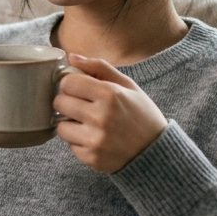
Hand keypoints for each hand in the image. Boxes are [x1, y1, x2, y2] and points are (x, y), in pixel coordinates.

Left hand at [53, 54, 168, 173]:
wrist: (157, 152)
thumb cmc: (142, 114)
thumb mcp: (128, 85)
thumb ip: (99, 67)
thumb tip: (71, 57)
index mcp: (110, 94)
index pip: (67, 82)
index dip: (71, 84)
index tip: (79, 88)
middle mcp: (100, 117)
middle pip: (60, 103)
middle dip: (68, 102)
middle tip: (83, 106)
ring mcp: (95, 140)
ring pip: (60, 127)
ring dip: (70, 124)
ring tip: (89, 124)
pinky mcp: (91, 158)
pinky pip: (70, 145)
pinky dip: (80, 142)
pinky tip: (96, 139)